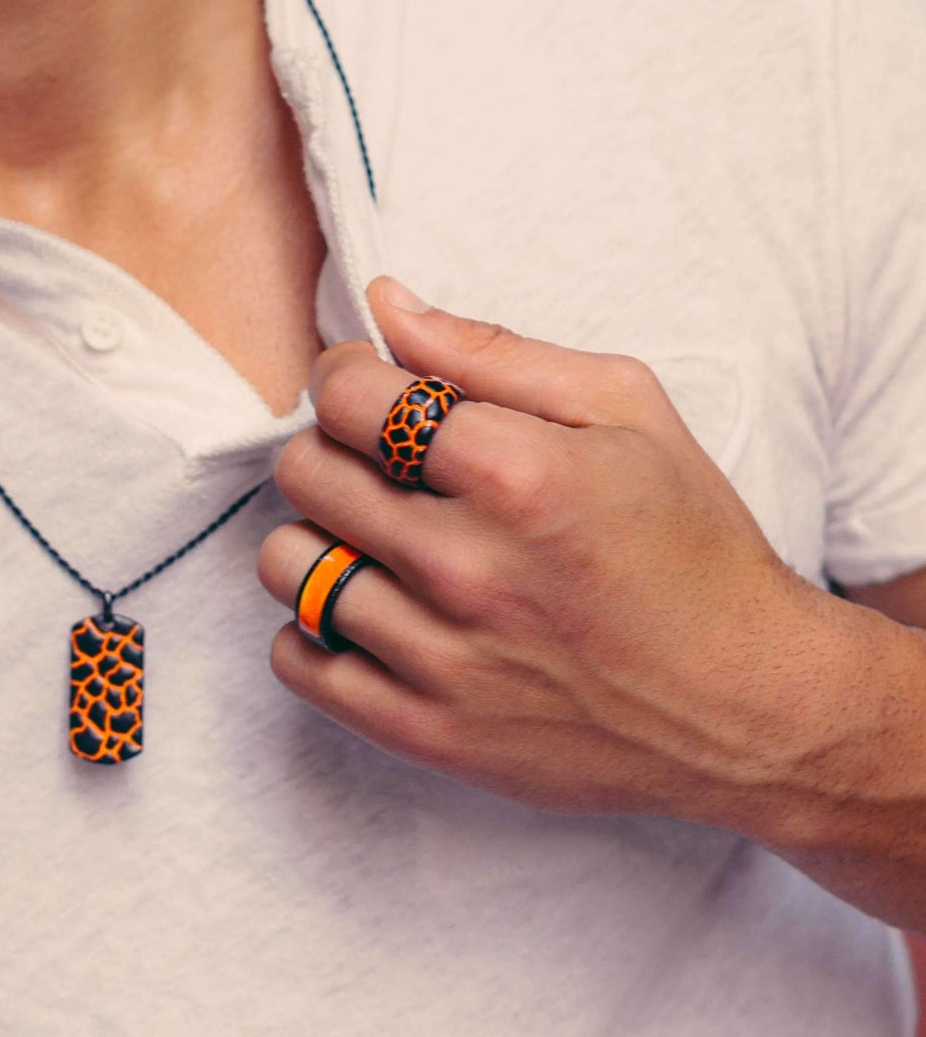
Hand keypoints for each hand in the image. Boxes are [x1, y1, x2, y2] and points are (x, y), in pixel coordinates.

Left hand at [258, 277, 877, 840]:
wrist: (749, 708)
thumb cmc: (693, 546)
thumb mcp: (627, 410)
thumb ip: (493, 350)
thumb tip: (385, 304)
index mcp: (518, 473)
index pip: (346, 397)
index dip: (345, 375)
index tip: (369, 388)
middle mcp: (468, 567)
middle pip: (304, 472)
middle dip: (332, 448)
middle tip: (381, 463)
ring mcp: (441, 659)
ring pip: (287, 565)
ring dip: (320, 537)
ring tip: (380, 539)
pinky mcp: (425, 732)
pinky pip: (296, 660)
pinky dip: (316, 628)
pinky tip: (375, 610)